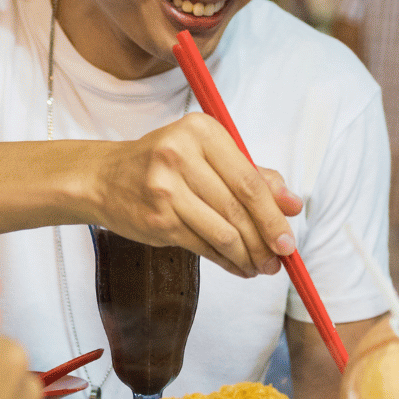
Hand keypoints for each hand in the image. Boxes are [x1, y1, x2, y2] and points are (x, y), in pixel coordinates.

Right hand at [92, 113, 302, 277]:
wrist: (104, 178)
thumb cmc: (164, 165)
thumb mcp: (207, 156)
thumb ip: (252, 175)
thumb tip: (293, 205)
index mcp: (201, 130)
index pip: (249, 179)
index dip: (273, 213)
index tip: (289, 238)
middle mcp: (180, 154)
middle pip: (237, 207)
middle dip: (265, 240)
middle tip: (279, 260)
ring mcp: (165, 188)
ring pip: (222, 231)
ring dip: (247, 256)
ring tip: (260, 267)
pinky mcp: (156, 218)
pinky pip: (202, 245)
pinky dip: (225, 260)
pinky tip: (237, 266)